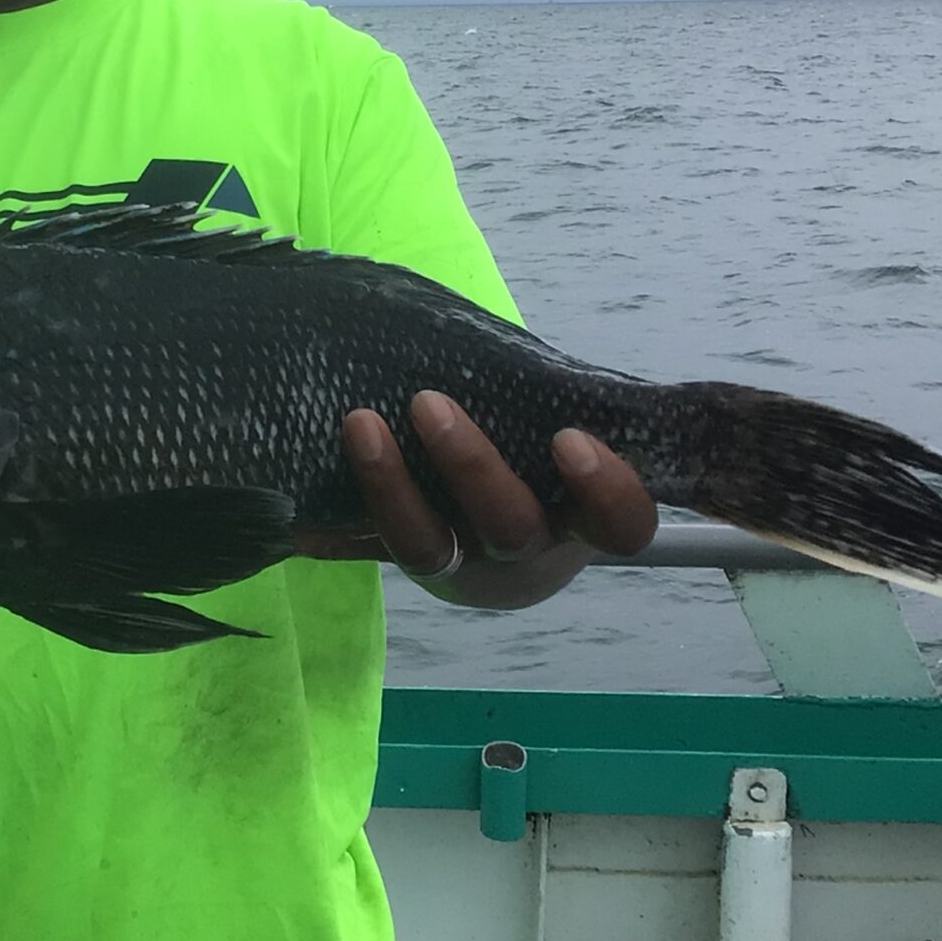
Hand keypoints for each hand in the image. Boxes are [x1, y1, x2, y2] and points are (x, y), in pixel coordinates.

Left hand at [296, 392, 657, 609]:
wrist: (482, 492)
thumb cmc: (536, 436)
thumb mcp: (563, 416)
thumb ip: (576, 396)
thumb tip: (637, 374)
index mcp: (582, 519)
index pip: (621, 525)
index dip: (604, 490)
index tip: (570, 438)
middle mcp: (525, 553)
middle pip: (510, 529)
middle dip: (470, 466)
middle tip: (429, 402)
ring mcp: (461, 566)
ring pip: (430, 548)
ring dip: (391, 486)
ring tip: (359, 422)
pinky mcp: (406, 561)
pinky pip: (373, 550)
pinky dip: (341, 518)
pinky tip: (304, 494)